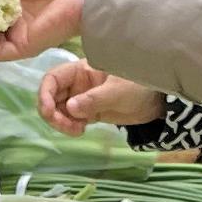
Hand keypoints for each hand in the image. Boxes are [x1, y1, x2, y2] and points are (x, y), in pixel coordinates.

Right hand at [44, 59, 164, 130]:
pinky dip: (69, 127)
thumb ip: (93, 99)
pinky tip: (81, 131)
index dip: (45, 93)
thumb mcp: (117, 92)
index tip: (48, 111)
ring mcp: (82, 98)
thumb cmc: (139, 86)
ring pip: (59, 111)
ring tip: (76, 130)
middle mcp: (78, 84)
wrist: (157, 102)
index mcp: (82, 70)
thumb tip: (70, 108)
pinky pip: (70, 120)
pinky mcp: (88, 112)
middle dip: (52, 113)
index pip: (53, 78)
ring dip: (60, 123)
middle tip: (65, 126)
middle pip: (52, 97)